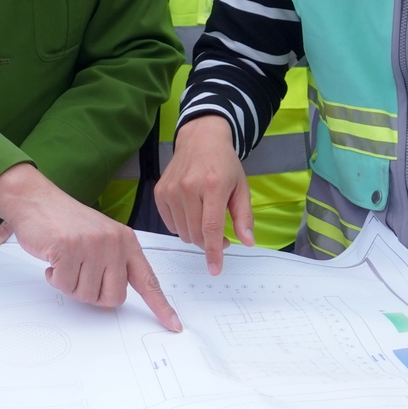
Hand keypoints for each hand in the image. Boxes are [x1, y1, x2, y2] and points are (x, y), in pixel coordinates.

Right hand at [0, 163, 180, 330]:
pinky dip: (54, 277)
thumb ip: (112, 266)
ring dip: (70, 284)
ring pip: (86, 294)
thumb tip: (109, 301)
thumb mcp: (100, 239)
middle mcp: (114, 243)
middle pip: (114, 297)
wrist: (36, 199)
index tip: (174, 326)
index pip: (148, 280)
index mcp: (127, 242)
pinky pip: (63, 284)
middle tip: (80, 275)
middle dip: (94, 295)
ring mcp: (91, 245)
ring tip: (65, 261)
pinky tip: (53, 258)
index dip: (161, 306)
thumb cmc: (67, 222)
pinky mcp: (67, 248)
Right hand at [158, 115, 255, 274]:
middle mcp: (188, 188)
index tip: (215, 268)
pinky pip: (170, 224)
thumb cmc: (224, 164)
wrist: (200, 139)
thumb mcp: (241, 187)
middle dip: (209, 242)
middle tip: (221, 235)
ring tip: (205, 218)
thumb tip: (248, 242)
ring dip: (196, 234)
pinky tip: (191, 212)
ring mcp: (171, 190)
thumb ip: (244, 216)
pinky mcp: (159, 192)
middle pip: (196, 233)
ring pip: (182, 232)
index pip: (210, 227)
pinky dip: (182, 226)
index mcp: (212, 185)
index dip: (213, 251)